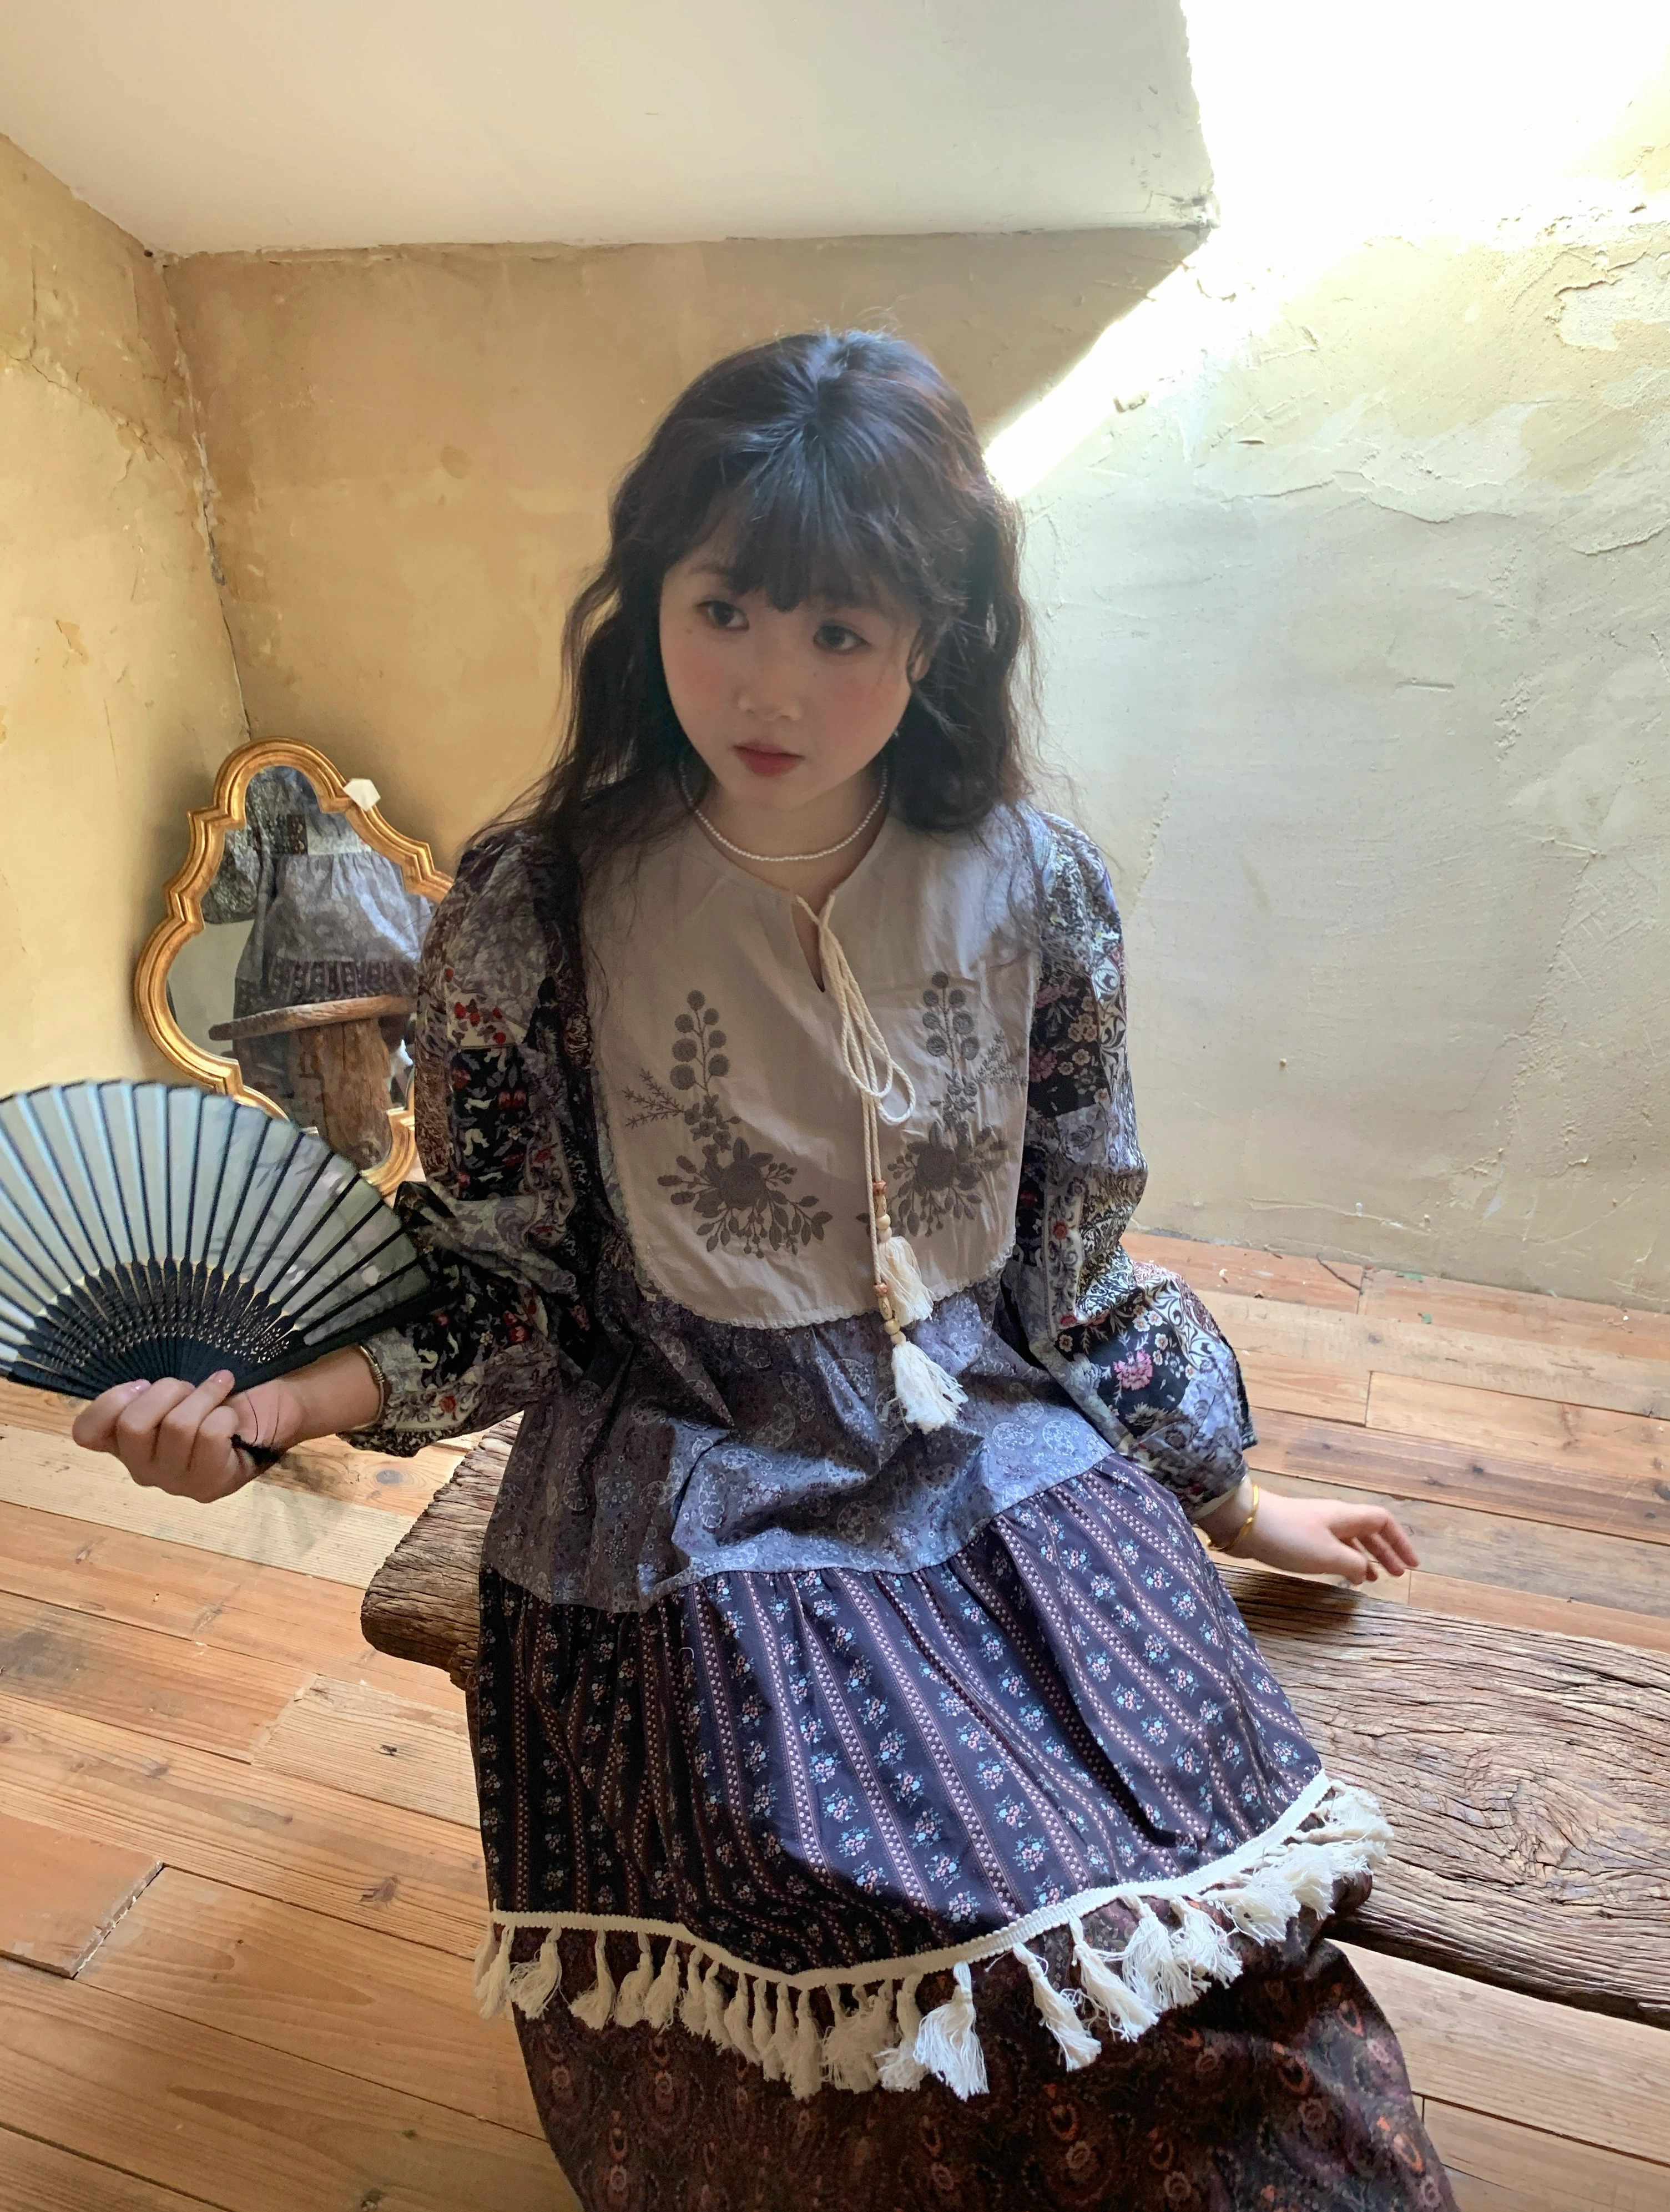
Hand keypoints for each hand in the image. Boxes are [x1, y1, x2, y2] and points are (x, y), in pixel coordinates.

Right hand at [71, 1372, 299, 1502]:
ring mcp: (174, 1483)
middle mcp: (141, 1469)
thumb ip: (147, 1392)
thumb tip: (137, 1389)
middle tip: (188, 1387)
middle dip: (167, 1391)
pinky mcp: (208, 1486)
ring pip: (178, 1427)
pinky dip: (225, 1415)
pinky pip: (210, 1436)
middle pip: (133, 1425)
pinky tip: (232, 1417)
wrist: (267, 1415)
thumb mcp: (175, 1390)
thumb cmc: (214, 1400)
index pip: (86, 1433)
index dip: (109, 1402)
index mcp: (123, 1444)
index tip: (141, 1384)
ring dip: (204, 1397)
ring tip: (218, 1391)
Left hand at [1228, 1488, 1417, 1586]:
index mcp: (1346, 1516)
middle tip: (1399, 1575)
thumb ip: (1353, 1563)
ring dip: (1365, 1558)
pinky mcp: (1299, 1535)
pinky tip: (1342, 1575)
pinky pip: (1332, 1546)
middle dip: (1386, 1552)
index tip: (1412, 1564)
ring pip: (1350, 1540)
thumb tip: (1366, 1571)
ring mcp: (1315, 1525)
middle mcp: (1334, 1517)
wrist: (1245, 1523)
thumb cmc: (1290, 1537)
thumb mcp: (1328, 1555)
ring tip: (1374, 1579)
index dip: (1400, 1541)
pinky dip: (1344, 1560)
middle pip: (1368, 1530)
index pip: (1383, 1521)